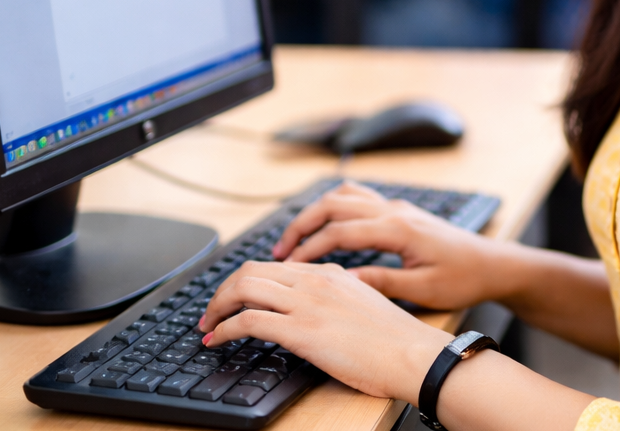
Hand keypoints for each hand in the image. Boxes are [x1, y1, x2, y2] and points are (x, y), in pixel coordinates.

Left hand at [199, 259, 449, 402]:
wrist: (412, 353)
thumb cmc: (395, 339)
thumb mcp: (363, 304)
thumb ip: (336, 298)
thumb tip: (313, 309)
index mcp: (330, 272)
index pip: (275, 266)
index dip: (246, 281)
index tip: (235, 299)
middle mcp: (315, 280)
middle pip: (251, 269)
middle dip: (223, 290)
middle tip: (211, 311)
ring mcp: (307, 303)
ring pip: (244, 287)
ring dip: (217, 306)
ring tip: (207, 325)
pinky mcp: (301, 330)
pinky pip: (248, 321)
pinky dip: (223, 328)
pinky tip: (216, 340)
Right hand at [272, 181, 502, 309]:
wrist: (493, 263)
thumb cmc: (463, 279)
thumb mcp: (423, 290)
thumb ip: (382, 282)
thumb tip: (341, 282)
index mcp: (398, 229)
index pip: (340, 231)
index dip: (309, 248)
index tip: (286, 267)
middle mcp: (395, 210)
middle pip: (335, 204)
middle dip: (302, 224)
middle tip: (279, 251)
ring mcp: (398, 207)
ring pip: (345, 195)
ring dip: (317, 212)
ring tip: (296, 238)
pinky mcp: (401, 211)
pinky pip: (360, 198)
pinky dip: (336, 207)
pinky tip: (327, 227)